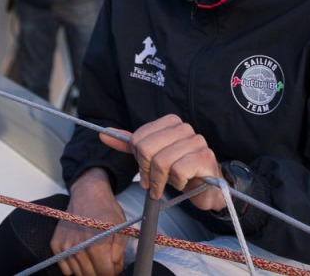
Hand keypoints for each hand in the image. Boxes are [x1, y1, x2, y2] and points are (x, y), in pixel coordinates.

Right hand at [51, 168, 127, 274]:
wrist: (87, 194)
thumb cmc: (106, 211)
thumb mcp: (121, 229)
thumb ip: (119, 253)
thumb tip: (113, 268)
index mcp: (96, 244)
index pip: (105, 273)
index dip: (113, 271)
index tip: (114, 264)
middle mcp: (78, 248)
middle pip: (91, 275)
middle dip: (101, 270)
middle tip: (106, 259)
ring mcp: (65, 247)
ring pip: (78, 273)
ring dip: (88, 269)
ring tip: (94, 254)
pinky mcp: (56, 244)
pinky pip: (65, 268)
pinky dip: (74, 266)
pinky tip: (81, 254)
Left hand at [100, 114, 225, 210]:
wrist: (206, 187)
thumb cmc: (177, 169)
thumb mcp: (151, 155)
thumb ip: (129, 144)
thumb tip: (103, 134)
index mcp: (170, 122)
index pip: (138, 139)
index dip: (139, 159)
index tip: (145, 170)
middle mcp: (184, 128)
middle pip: (147, 149)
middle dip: (147, 172)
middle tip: (152, 183)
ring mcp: (197, 141)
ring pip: (162, 162)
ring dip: (160, 181)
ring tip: (168, 184)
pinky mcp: (205, 157)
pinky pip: (178, 171)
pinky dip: (176, 183)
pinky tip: (183, 183)